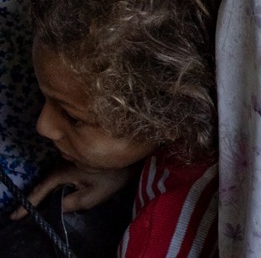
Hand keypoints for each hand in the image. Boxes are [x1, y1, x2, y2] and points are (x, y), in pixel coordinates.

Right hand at [9, 162, 133, 219]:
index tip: (15, 215)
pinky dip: (54, 186)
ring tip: (36, 207)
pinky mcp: (75, 161)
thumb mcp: (94, 195)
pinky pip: (59, 176)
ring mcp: (68, 161)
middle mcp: (62, 164)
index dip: (29, 203)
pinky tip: (54, 195)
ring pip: (52, 180)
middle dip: (34, 199)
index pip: (41, 190)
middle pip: (44, 184)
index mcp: (64, 172)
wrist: (130, 157)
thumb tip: (54, 208)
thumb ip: (72, 203)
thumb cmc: (114, 175)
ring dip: (45, 193)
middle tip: (22, 214)